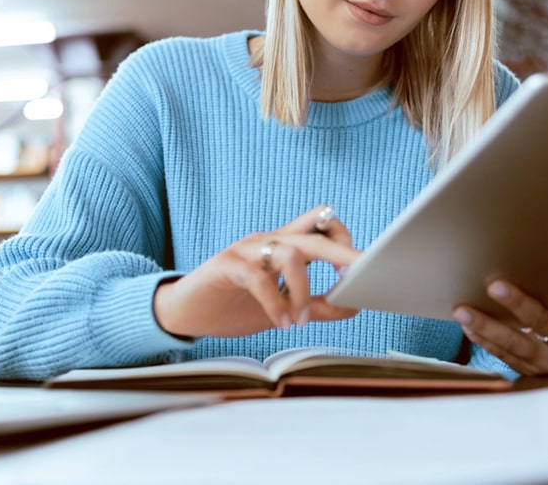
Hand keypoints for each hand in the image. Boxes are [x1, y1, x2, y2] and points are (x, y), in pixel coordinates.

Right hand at [153, 205, 359, 337]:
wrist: (185, 312)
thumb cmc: (234, 305)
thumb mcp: (283, 308)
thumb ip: (316, 305)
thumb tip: (354, 305)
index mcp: (283, 244)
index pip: (322, 224)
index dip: (344, 239)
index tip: (361, 269)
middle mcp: (268, 240)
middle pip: (313, 233)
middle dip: (342, 252)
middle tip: (360, 275)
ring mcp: (246, 249)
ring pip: (289, 253)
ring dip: (302, 290)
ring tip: (301, 320)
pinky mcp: (226, 265)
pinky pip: (258, 278)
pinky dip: (275, 303)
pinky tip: (280, 323)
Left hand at [452, 260, 547, 375]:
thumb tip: (535, 253)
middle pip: (541, 323)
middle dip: (518, 304)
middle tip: (495, 286)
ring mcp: (542, 360)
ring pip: (513, 343)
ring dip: (486, 325)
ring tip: (463, 311)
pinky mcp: (523, 369)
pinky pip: (500, 353)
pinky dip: (481, 338)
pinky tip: (466, 324)